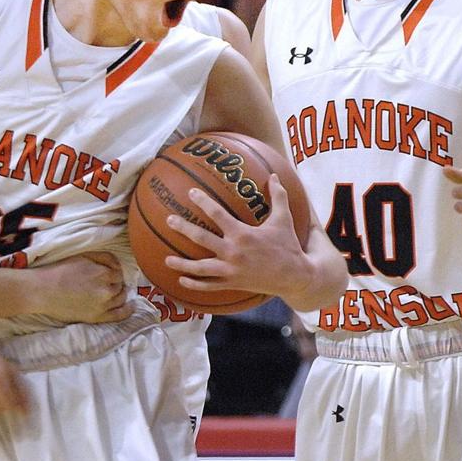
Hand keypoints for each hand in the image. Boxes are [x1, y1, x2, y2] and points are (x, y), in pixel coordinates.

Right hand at [37, 252, 131, 322]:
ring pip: (120, 298)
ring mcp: (103, 306)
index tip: (108, 273)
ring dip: (119, 294)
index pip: (118, 273)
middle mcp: (106, 291)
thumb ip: (104, 258)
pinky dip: (128, 310)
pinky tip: (131, 306)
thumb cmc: (60, 271)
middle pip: (119, 285)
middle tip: (105, 282)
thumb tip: (118, 264)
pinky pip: (119, 315)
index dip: (113, 272)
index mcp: (104, 274)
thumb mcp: (83, 256)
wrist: (43, 291)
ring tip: (111, 291)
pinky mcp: (97, 317)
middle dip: (115, 283)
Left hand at [163, 177, 314, 304]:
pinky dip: (195, 284)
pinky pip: (210, 286)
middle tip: (169, 220)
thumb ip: (279, 196)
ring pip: (200, 268)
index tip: (190, 193)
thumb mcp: (284, 219)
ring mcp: (231, 271)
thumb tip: (274, 175)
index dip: (203, 202)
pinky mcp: (232, 284)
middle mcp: (233, 252)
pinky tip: (181, 280)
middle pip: (202, 239)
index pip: (217, 215)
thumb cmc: (288, 246)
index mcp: (242, 234)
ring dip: (182, 264)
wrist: (295, 277)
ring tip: (166, 259)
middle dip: (183, 228)